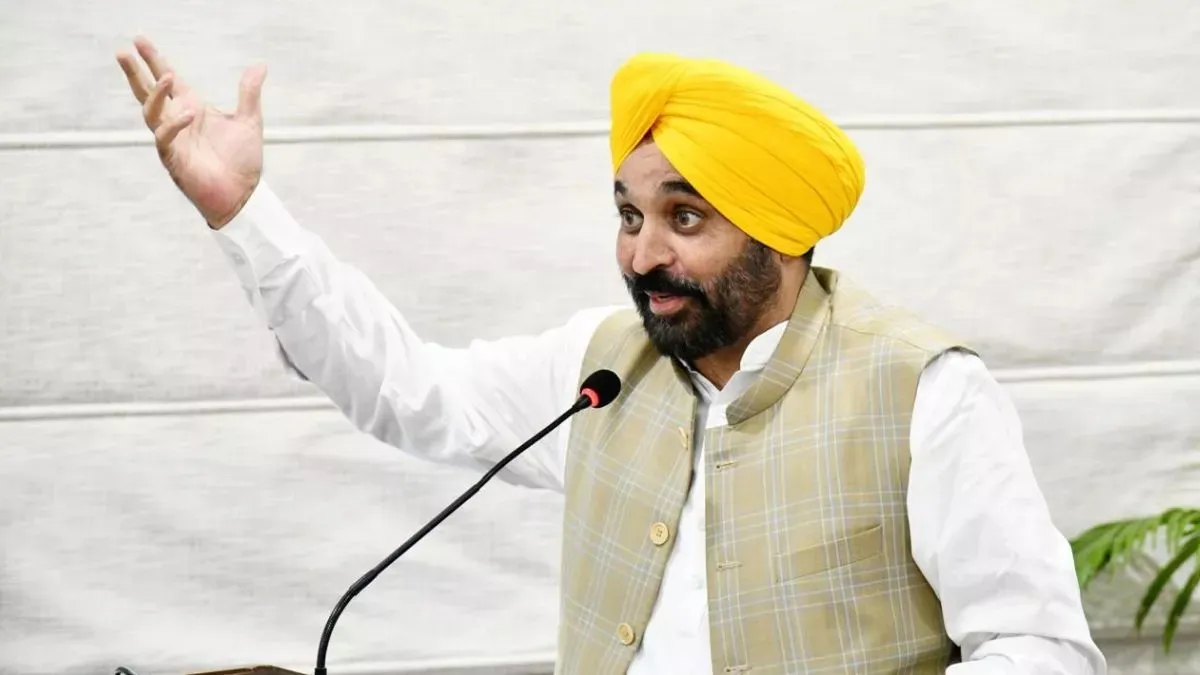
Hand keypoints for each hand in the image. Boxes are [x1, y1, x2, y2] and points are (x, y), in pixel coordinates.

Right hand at [116, 36, 266, 228]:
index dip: (154, 60)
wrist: (244, 195)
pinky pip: (165, 138)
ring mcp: (173, 140)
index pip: (168, 81)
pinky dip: (174, 125)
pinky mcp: (174, 159)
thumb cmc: (242, 161)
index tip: (139, 40)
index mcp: (191, 108)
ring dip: (155, 95)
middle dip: (136, 72)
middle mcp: (177, 121)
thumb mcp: (249, 121)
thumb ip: (249, 93)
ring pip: (150, 113)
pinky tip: (188, 114)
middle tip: (124, 52)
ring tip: (167, 76)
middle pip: (148, 92)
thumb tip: (260, 65)